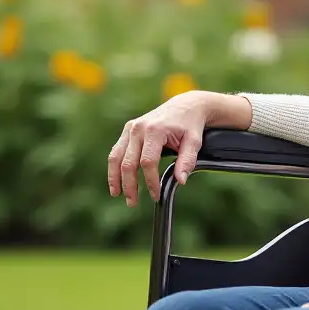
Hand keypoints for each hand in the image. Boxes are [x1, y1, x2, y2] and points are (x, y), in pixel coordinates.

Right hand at [108, 91, 210, 205]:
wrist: (186, 106)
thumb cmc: (190, 126)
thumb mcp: (194, 142)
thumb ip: (187, 161)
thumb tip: (180, 181)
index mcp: (155, 130)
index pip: (148, 162)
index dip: (150, 181)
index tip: (155, 195)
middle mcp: (139, 128)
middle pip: (128, 162)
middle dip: (129, 185)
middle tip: (133, 203)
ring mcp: (131, 128)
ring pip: (116, 157)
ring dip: (115, 178)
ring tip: (118, 195)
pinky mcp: (128, 129)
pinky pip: (116, 151)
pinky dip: (114, 167)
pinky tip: (116, 182)